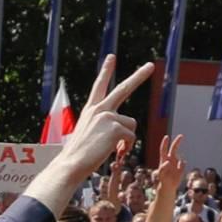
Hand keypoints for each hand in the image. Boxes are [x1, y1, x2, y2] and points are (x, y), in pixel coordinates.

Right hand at [52, 56, 156, 180]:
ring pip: (130, 124)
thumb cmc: (78, 156)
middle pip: (123, 88)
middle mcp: (99, 109)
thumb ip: (104, 128)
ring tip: (112, 148)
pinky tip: (115, 151)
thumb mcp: (89, 135)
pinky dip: (126, 147)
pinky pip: (131, 136)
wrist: (71, 164)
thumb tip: (123, 134)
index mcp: (90, 110)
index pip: (99, 86)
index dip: (106, 71)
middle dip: (138, 76)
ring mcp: (107, 116)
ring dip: (126, 138)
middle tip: (150, 66)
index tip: (111, 57)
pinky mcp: (115, 127)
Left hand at [153, 134, 185, 194]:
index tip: (166, 137)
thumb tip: (168, 162)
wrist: (169, 186)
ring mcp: (176, 163)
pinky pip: (183, 164)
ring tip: (172, 173)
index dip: (165, 143)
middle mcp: (170, 159)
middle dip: (177, 142)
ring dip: (178, 164)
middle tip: (181, 135)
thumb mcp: (161, 174)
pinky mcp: (181, 167)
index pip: (164, 149)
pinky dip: (181, 166)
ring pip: (180, 158)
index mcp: (164, 159)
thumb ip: (163, 168)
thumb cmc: (163, 180)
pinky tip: (178, 172)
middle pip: (174, 148)